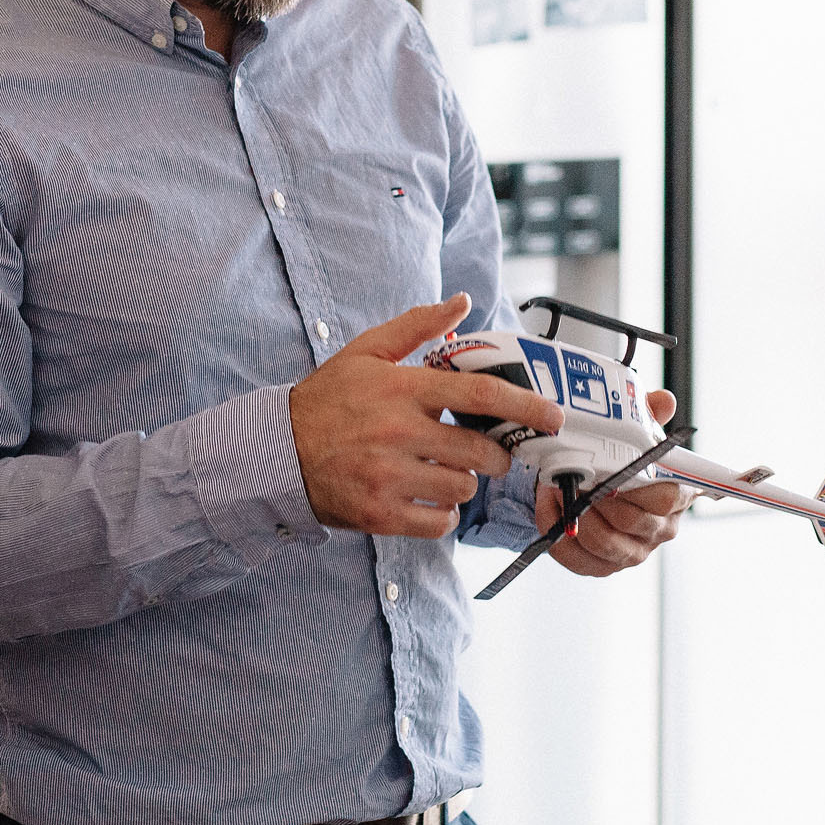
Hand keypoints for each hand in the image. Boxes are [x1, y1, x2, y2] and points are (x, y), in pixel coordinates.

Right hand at [289, 296, 565, 538]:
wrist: (272, 451)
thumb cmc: (326, 400)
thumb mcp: (366, 351)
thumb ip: (417, 327)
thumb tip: (462, 302)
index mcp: (401, 389)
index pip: (478, 396)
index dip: (524, 406)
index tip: (552, 416)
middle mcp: (397, 433)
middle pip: (481, 452)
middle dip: (496, 455)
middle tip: (487, 452)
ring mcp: (388, 477)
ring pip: (462, 488)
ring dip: (462, 483)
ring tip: (440, 471)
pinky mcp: (379, 514)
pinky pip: (439, 523)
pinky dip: (442, 515)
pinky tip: (426, 499)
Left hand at [539, 389, 690, 576]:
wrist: (601, 485)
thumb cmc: (623, 460)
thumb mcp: (636, 433)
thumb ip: (648, 415)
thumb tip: (662, 401)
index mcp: (676, 495)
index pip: (664, 498)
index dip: (631, 483)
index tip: (604, 467)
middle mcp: (660, 529)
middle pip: (628, 521)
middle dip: (594, 496)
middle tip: (570, 474)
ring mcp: (634, 552)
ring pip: (601, 542)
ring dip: (572, 514)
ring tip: (556, 488)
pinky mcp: (605, 567)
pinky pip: (577, 559)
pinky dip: (557, 535)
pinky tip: (551, 510)